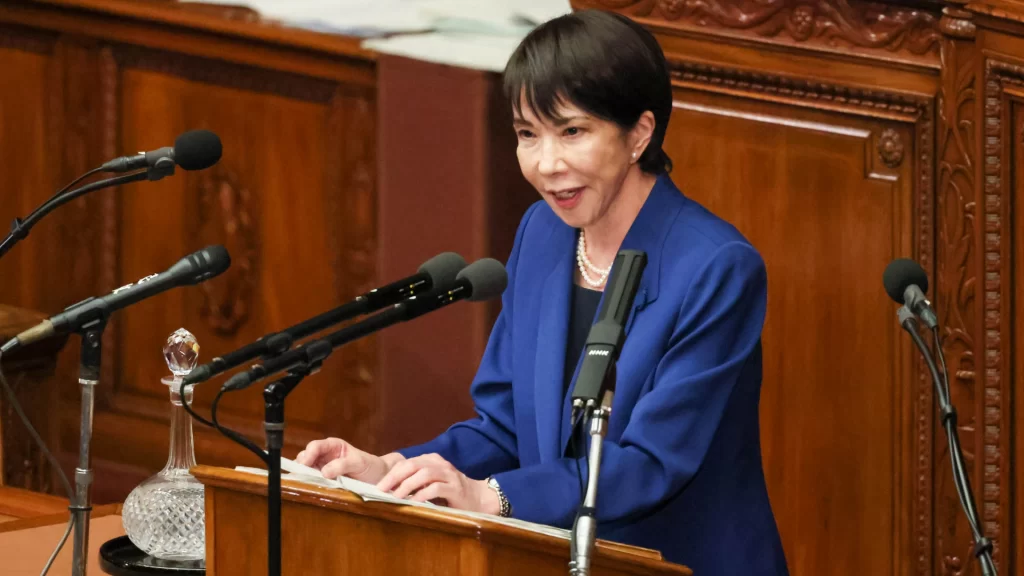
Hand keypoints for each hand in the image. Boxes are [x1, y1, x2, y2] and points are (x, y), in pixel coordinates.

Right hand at [294, 438, 403, 483]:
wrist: (378, 477)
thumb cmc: (369, 465)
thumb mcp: (359, 462)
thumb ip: (342, 464)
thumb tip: (324, 472)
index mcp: (333, 446)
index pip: (315, 446)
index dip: (308, 454)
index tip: (305, 465)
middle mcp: (325, 455)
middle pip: (305, 457)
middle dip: (302, 466)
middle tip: (303, 477)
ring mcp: (322, 468)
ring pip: (305, 470)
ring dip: (304, 476)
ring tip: (306, 484)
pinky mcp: (324, 481)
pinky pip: (312, 481)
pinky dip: (309, 484)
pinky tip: (310, 488)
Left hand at [375, 453, 499, 514]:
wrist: (478, 498)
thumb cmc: (451, 492)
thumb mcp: (431, 483)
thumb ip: (415, 482)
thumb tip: (390, 490)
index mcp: (432, 460)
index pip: (407, 463)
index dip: (391, 473)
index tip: (379, 486)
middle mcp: (440, 464)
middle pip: (413, 465)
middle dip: (395, 477)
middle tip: (382, 490)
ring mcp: (449, 475)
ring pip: (424, 474)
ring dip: (407, 485)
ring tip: (396, 497)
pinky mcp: (456, 488)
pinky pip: (436, 488)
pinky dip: (423, 494)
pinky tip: (414, 502)